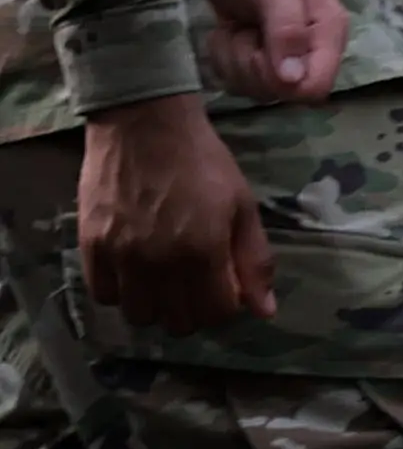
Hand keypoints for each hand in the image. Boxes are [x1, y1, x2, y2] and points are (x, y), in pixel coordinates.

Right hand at [76, 91, 271, 331]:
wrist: (146, 126)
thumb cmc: (203, 162)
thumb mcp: (242, 206)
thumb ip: (254, 260)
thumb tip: (265, 310)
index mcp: (203, 251)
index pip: (216, 313)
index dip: (225, 307)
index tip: (223, 288)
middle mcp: (160, 261)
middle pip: (177, 322)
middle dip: (193, 311)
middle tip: (194, 286)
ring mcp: (121, 256)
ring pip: (139, 315)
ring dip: (156, 306)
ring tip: (163, 282)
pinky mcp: (91, 246)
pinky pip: (103, 294)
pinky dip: (120, 292)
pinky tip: (133, 273)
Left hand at [182, 0, 343, 106]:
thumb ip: (286, 30)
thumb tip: (292, 81)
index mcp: (327, 32)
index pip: (315, 87)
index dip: (281, 80)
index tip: (261, 48)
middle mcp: (311, 49)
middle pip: (281, 92)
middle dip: (250, 64)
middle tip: (245, 30)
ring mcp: (284, 54)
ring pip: (256, 88)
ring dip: (233, 59)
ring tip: (236, 25)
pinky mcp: (257, 54)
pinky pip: (237, 78)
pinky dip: (223, 57)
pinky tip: (228, 31)